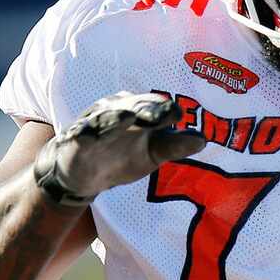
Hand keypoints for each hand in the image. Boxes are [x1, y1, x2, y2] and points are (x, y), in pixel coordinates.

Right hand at [35, 92, 205, 199]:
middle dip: (146, 108)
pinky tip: (86, 134)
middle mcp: (118, 110)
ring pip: (107, 117)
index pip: (155, 107)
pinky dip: (82, 133)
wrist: (84, 173)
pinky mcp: (75, 139)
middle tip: (159, 114)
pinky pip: (79, 134)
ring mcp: (95, 123)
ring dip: (116, 116)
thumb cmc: (122, 156)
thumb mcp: (153, 154)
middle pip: (133, 106)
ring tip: (127, 116)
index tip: (178, 114)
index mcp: (139, 111)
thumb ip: (175, 146)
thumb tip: (203, 140)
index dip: (165, 110)